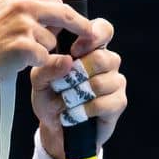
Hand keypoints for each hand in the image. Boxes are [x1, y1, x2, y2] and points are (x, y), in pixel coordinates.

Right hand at [0, 0, 101, 90]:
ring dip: (43, 52)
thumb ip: (27, 13)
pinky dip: (37, 64)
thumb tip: (57, 20)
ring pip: (52, 40)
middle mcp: (22, 4)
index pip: (54, 1)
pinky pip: (45, 57)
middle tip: (91, 37)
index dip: (69, 15)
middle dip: (79, 27)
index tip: (82, 23)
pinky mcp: (24, 46)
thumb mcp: (3, 15)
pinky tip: (19, 63)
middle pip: (63, 14)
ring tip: (19, 55)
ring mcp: (23, 25)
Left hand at [30, 26, 126, 158]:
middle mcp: (107, 62)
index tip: (75, 50)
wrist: (56, 128)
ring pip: (101, 83)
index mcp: (90, 49)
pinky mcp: (119, 102)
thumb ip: (47, 67)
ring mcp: (115, 81)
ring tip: (66, 103)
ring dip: (78, 96)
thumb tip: (67, 61)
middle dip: (78, 75)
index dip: (93, 35)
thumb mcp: (39, 81)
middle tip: (64, 86)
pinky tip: (76, 114)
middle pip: (102, 58)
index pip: (103, 29)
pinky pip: (105, 102)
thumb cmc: (49, 98)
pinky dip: (86, 110)